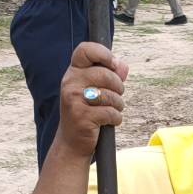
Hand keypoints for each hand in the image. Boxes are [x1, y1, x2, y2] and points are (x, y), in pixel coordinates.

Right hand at [55, 42, 128, 156]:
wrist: (72, 142)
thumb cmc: (87, 113)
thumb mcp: (96, 91)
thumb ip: (110, 76)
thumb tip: (122, 65)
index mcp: (73, 73)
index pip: (85, 50)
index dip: (103, 53)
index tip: (112, 63)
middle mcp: (70, 83)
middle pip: (105, 74)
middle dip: (118, 87)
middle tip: (116, 96)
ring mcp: (74, 100)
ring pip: (110, 95)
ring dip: (118, 105)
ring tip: (111, 110)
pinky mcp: (82, 116)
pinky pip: (110, 112)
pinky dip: (116, 118)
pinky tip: (109, 121)